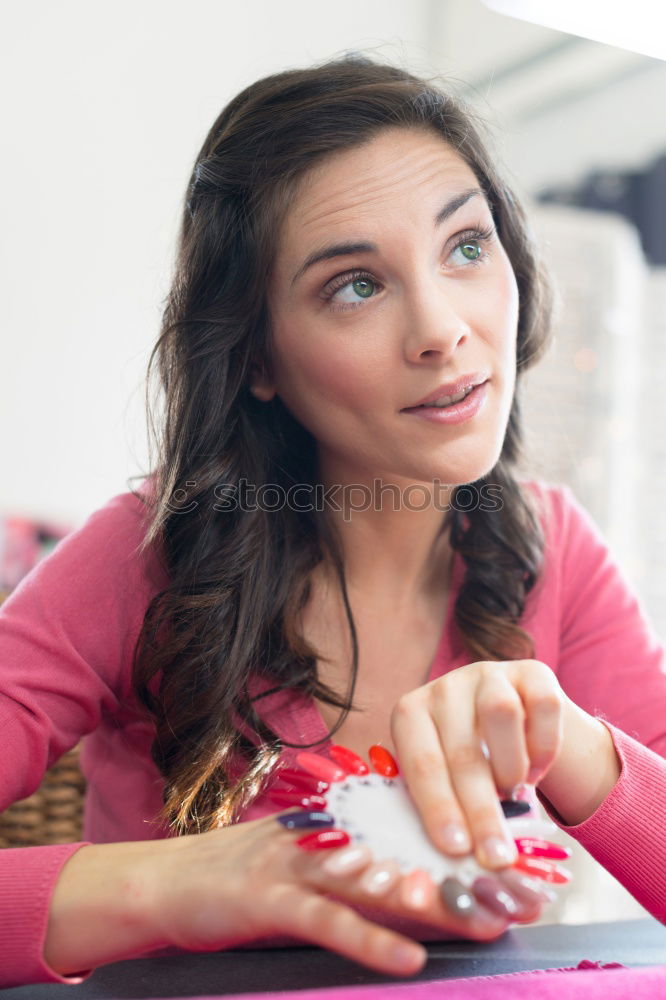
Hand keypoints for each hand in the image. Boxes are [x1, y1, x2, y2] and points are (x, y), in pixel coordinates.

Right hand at [152, 809, 548, 974]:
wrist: (165, 881)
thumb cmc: (240, 879)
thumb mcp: (304, 863)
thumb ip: (354, 867)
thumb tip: (414, 881)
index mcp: (337, 825)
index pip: (412, 830)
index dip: (468, 845)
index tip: (520, 864)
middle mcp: (324, 836)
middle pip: (406, 852)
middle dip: (467, 873)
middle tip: (521, 893)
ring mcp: (297, 864)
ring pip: (375, 882)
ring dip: (433, 902)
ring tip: (485, 920)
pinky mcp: (269, 900)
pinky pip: (327, 922)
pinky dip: (369, 939)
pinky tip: (409, 957)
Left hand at [389, 659, 565, 869]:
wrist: (514, 722)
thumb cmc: (467, 762)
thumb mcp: (445, 778)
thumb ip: (443, 806)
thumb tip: (452, 860)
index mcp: (411, 713)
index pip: (421, 762)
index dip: (438, 806)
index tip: (455, 848)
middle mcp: (445, 687)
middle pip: (463, 750)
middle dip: (480, 811)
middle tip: (496, 855)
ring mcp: (489, 674)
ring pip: (501, 714)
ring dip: (509, 768)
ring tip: (513, 794)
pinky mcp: (533, 671)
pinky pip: (545, 707)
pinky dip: (544, 748)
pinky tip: (535, 770)